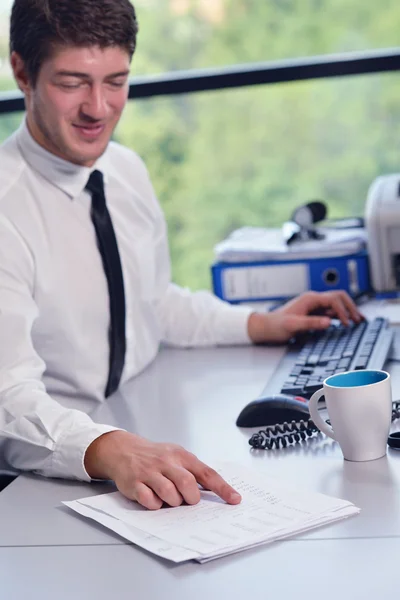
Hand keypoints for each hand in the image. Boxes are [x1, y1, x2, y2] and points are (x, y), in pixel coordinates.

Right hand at [84, 431, 241, 509]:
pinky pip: (149, 501)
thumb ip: (193, 471)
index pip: (207, 473)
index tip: (235, 499)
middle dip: (191, 498)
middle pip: (187, 484)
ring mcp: (150, 472)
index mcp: (181, 456)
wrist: (124, 450)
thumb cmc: (155, 456)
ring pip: (169, 494)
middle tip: (187, 500)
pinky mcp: (135, 483)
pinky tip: (152, 498)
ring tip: (168, 498)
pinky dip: (154, 505)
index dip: (222, 488)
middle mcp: (167, 462)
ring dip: (172, 502)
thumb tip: (214, 491)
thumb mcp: (176, 457)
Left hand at [247, 290, 363, 343]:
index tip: (347, 324)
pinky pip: (331, 312)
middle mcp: (313, 300)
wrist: (266, 327)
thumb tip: (328, 322)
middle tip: (359, 319)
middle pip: (338, 297)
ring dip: (347, 310)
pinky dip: (340, 316)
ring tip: (357, 320)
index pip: (333, 300)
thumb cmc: (276, 325)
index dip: (343, 311)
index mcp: (309, 299)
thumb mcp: (293, 325)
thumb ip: (311, 323)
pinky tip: (345, 323)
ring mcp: (314, 306)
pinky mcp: (313, 313)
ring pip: (336, 304)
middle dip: (350, 307)